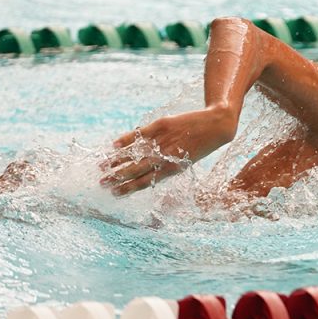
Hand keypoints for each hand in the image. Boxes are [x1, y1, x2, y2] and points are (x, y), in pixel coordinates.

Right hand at [99, 106, 236, 195]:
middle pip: (136, 170)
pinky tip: (113, 145)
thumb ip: (165, 168)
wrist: (216, 126)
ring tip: (101, 166)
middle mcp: (165, 157)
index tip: (114, 193)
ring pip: (134, 153)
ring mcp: (162, 141)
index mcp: (171, 169)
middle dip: (117, 178)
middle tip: (101, 183)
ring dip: (116, 160)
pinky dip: (126, 140)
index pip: (145, 182)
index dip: (128, 188)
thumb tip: (145, 175)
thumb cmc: (199, 146)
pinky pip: (140, 134)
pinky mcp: (161, 125)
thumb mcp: (184, 162)